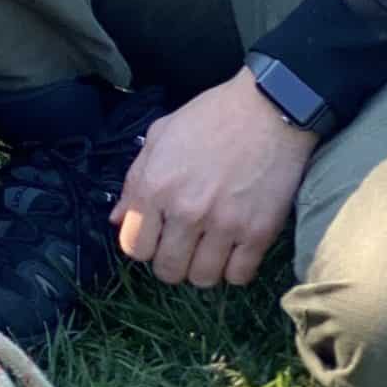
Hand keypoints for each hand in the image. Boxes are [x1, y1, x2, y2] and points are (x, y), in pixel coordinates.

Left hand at [110, 67, 320, 287]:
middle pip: (166, 270)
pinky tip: (235, 249)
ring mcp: (223, 225)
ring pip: (201, 279)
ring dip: (202, 268)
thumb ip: (135, 179)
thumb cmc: (211, 116)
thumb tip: (117, 219)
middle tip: (183, 244)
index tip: (156, 235)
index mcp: (156, 186)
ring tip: (209, 247)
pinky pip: (238, 277)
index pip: (134, 247)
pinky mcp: (258, 233)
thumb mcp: (161, 135)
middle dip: (171, 261)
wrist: (269, 108)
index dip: (143, 244)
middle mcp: (186, 211)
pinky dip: (234, 269)